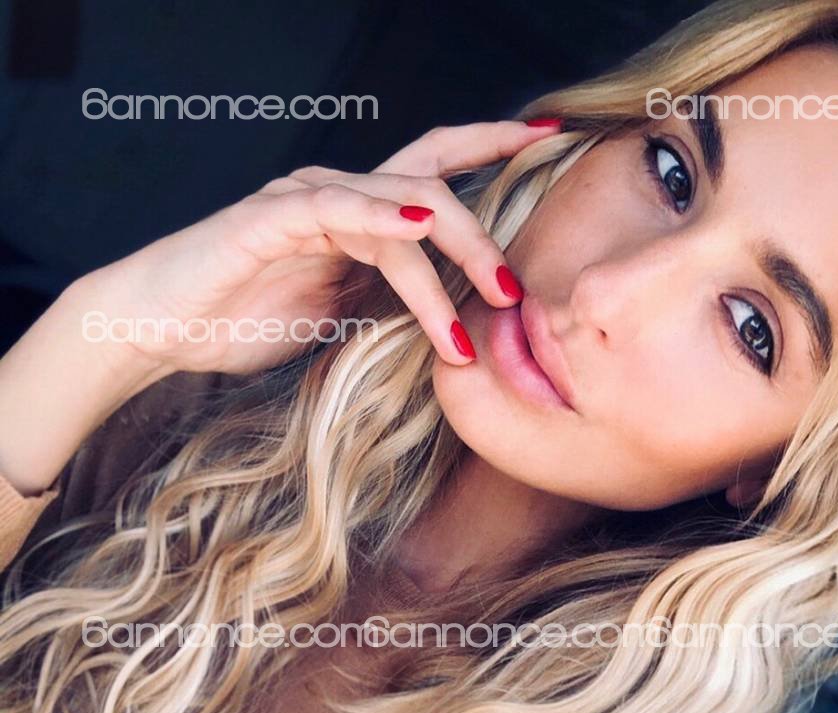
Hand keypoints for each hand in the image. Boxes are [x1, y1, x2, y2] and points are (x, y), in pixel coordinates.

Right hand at [80, 119, 559, 376]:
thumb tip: (457, 317)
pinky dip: (381, 216)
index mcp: (361, 214)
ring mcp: (307, 200)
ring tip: (492, 298)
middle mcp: (340, 195)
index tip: (553, 140)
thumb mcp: (342, 316)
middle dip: (485, 232)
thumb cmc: (247, 318)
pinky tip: (419, 227)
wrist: (164, 326)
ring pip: (399, 205)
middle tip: (520, 288)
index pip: (438, 169)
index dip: (494, 147)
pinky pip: (336, 208)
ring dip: (451, 254)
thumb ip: (391, 301)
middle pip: (433, 182)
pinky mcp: (271, 218)